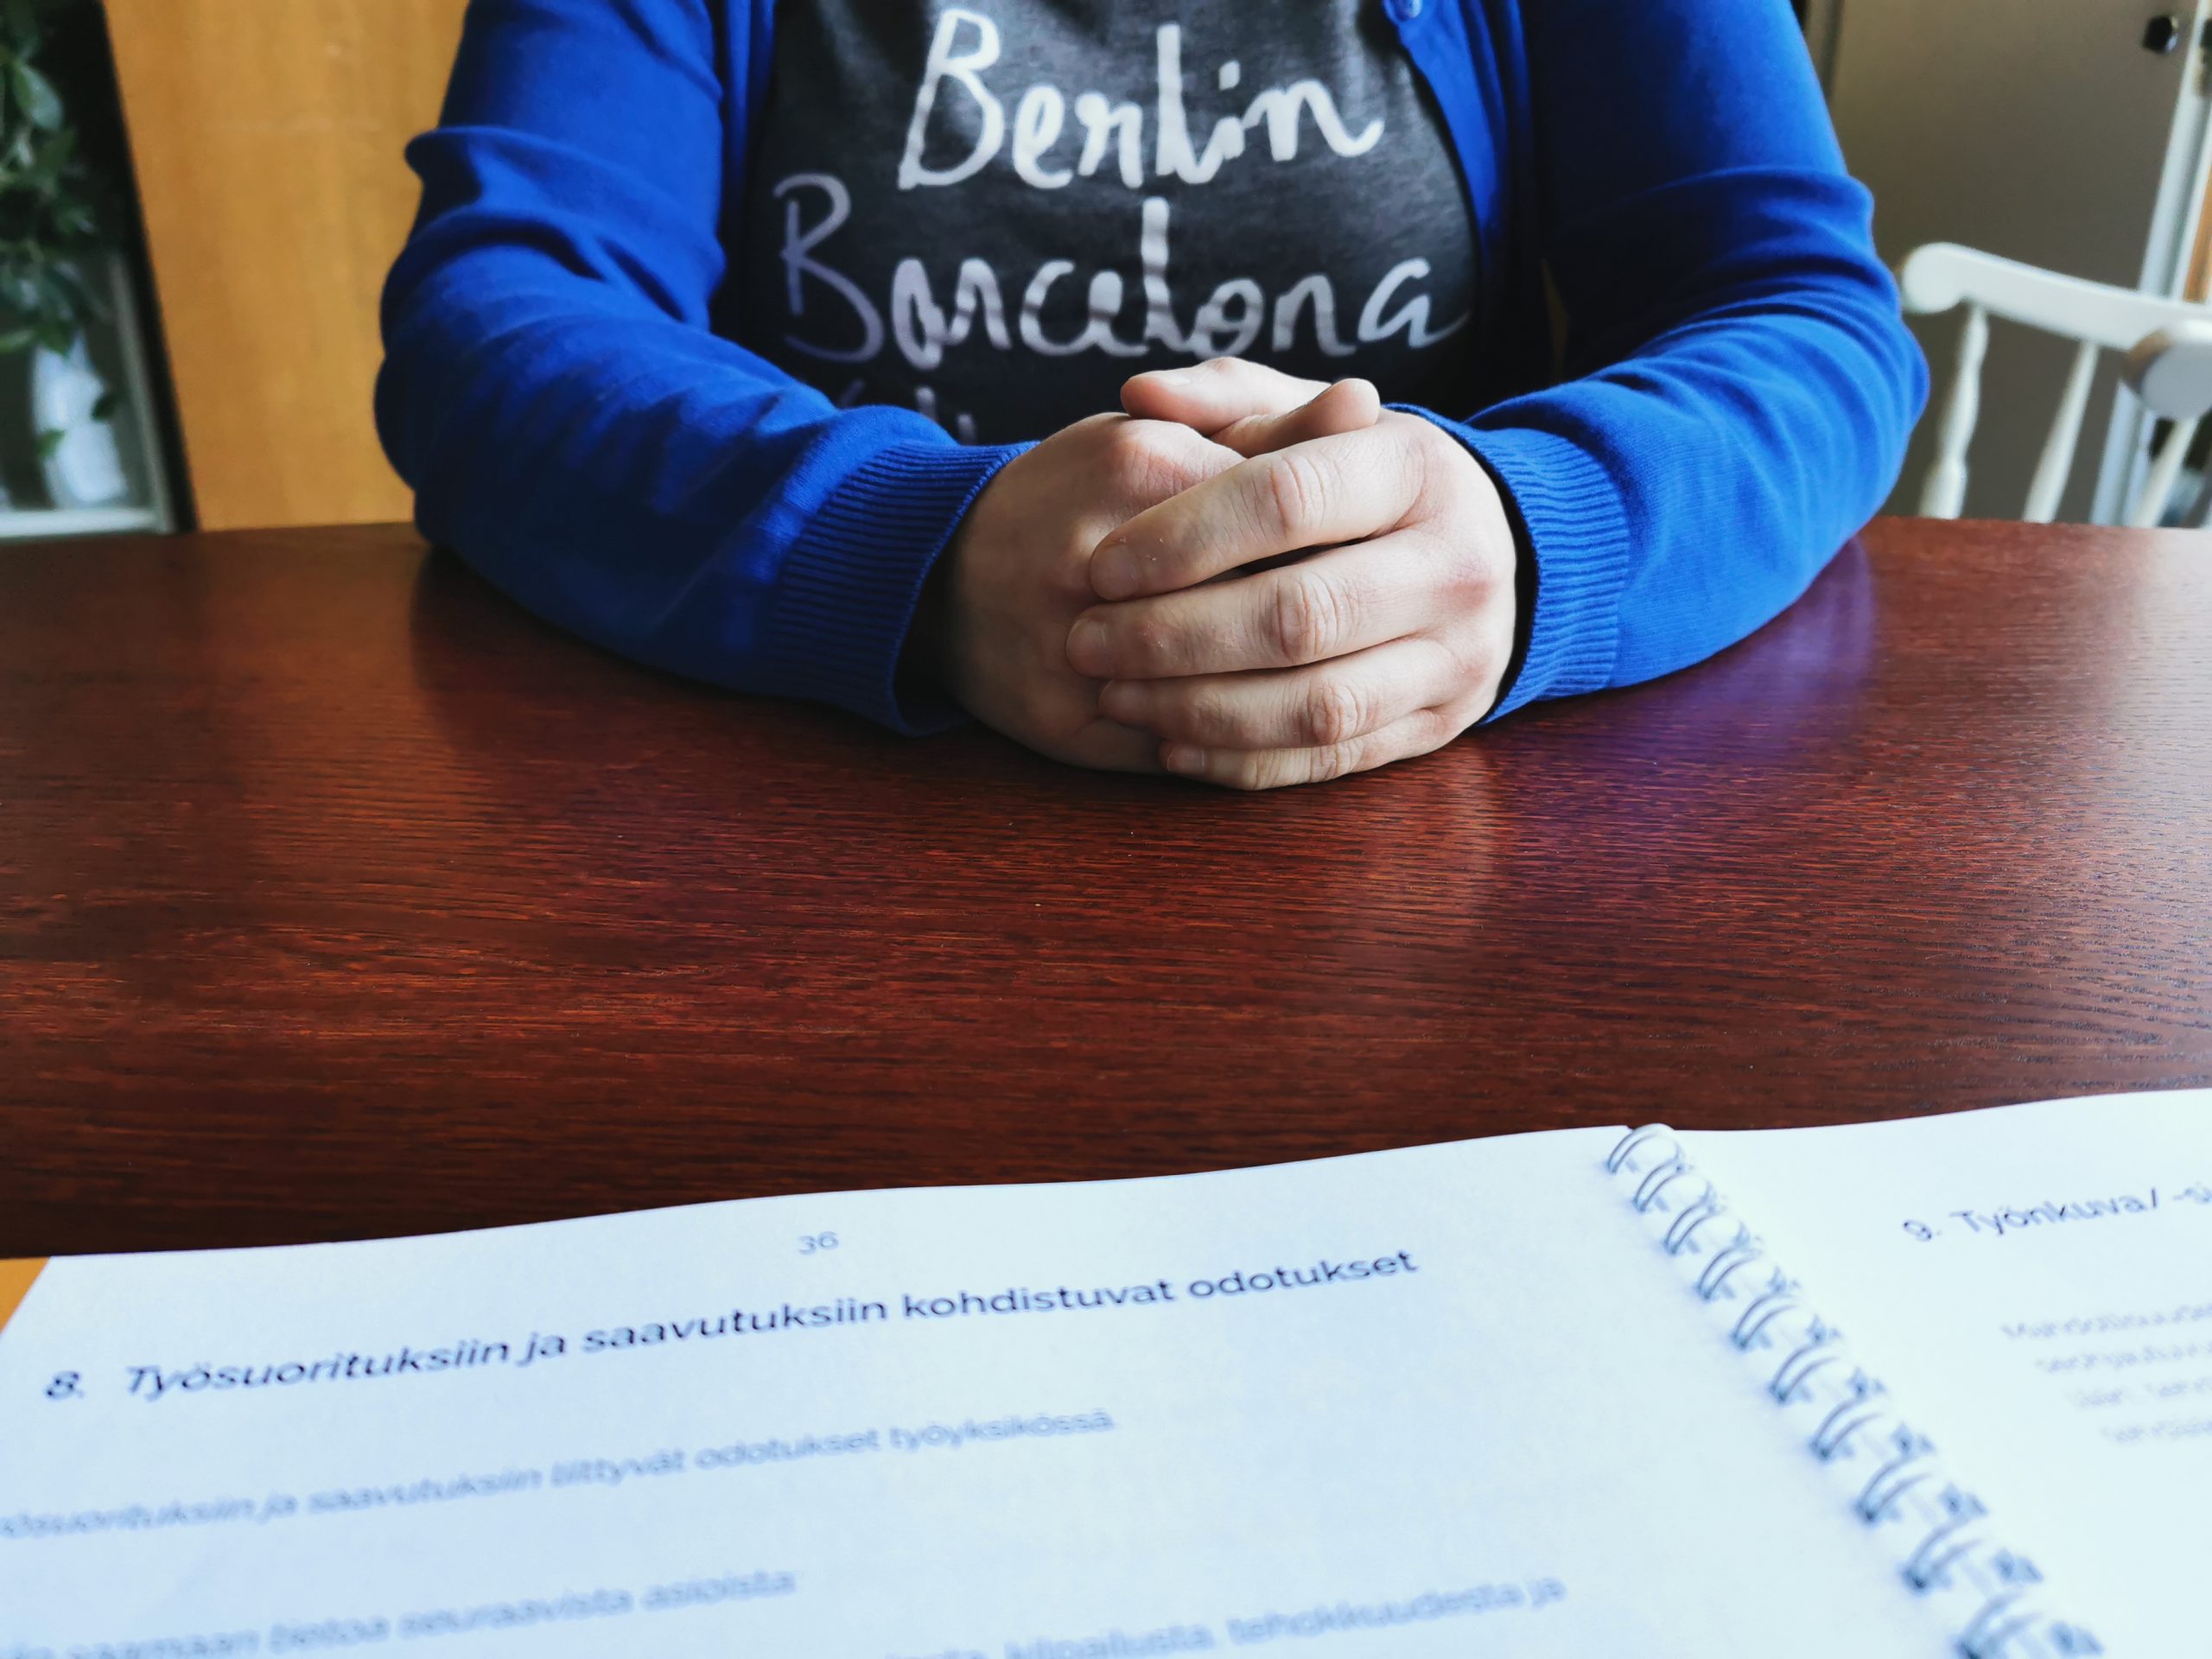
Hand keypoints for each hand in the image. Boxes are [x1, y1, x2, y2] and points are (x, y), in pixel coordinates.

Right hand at [913, 373, 1381, 771]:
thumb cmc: (1073, 496)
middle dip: (1326, 626)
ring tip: (1325, 679)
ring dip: (1286, 694)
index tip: (1375, 557)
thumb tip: (1367, 402)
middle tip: (1368, 627)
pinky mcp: (1069, 724)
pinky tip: (1262, 723)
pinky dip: (1233, 746)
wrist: (938, 575)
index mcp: (1139, 467)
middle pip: (1266, 608)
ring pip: (1227, 693)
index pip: (1288, 517)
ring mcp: (1079, 650)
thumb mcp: (1161, 438)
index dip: (1348, 547)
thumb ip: (1268, 428)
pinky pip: (1184, 750)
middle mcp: (1101, 561)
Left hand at [1067, 362, 1518, 789]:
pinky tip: (1171, 745)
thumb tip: (1140, 394)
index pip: (1289, 499)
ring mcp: (1457, 656)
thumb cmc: (1359, 479)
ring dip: (1198, 710)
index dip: (1185, 537)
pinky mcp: (1440, 726)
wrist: (1487, 553)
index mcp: (1417, 467)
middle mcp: (1456, 564)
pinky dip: (1242, 761)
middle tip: (1087, 640)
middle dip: (1174, 636)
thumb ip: (1226, 398)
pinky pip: (1330, 758)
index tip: (1104, 566)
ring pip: (1315, 704)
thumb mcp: (1308, 417)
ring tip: (1117, 695)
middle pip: (1299, 614)